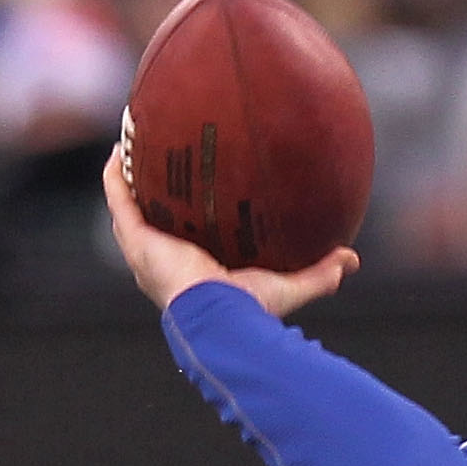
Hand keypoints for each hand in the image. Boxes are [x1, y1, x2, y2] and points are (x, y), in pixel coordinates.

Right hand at [102, 147, 357, 315]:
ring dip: (127, 178)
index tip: (194, 196)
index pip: (185, 242)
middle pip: (152, 221)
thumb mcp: (288, 286)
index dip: (186, 220)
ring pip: (128, 208)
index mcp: (192, 273)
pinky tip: (119, 147)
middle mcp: (164, 261)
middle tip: (158, 164)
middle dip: (152, 194)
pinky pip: (118, 198)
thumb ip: (319, 273)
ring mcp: (145, 250)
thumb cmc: (248, 309)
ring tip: (129, 147)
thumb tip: (351, 258)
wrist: (218, 318)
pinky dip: (115, 174)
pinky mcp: (135, 239)